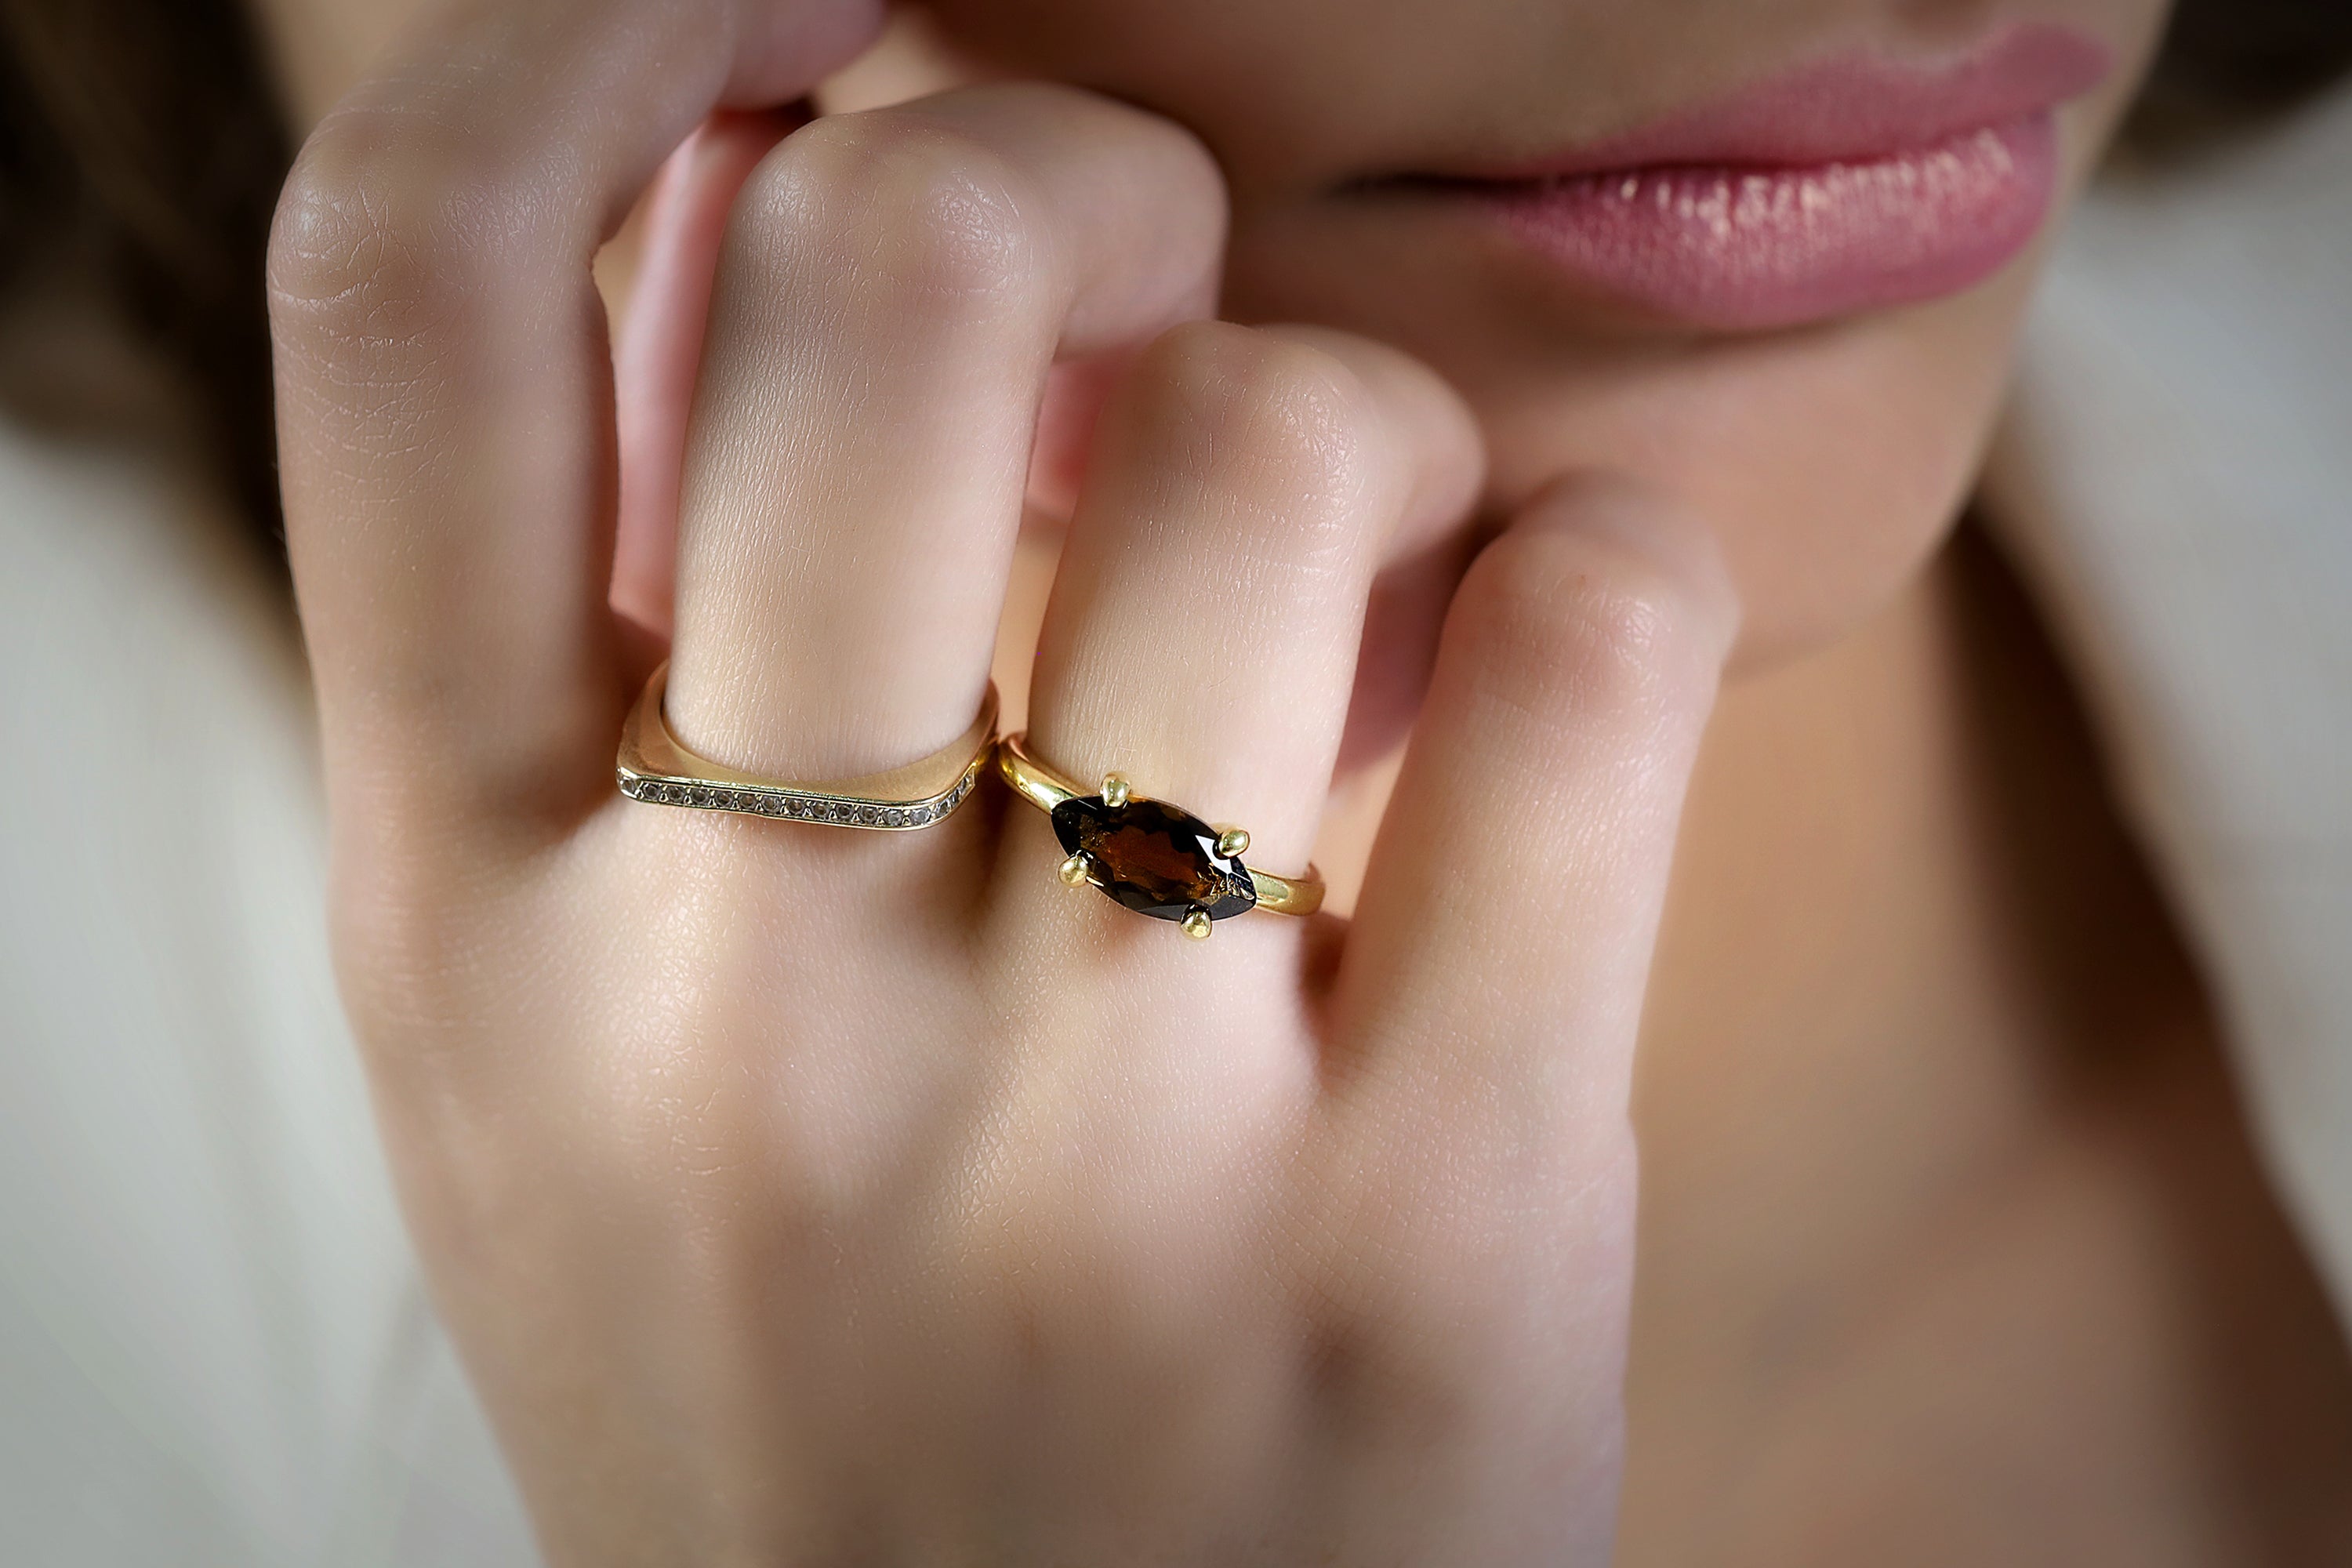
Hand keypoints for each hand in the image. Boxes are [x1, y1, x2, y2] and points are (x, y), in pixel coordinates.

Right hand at [268, 2, 1733, 1560]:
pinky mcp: (1425, 1236)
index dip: (589, 22)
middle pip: (897, 266)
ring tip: (1366, 574)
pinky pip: (1592, 653)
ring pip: (1293, 445)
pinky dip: (1609, 577)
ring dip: (1376, 414)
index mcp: (475, 926)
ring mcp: (1084, 1142)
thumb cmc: (822, 1386)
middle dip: (1078, 164)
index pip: (400, 292)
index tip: (791, 2)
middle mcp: (731, 1012)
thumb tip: (789, 212)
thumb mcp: (586, 1061)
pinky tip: (1547, 677)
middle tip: (1155, 276)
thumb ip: (629, 682)